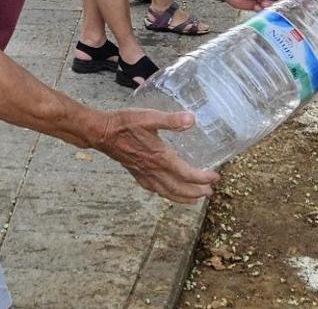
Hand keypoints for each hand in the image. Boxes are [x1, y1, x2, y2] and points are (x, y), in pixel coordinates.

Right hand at [92, 108, 218, 203]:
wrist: (101, 132)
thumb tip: (191, 119)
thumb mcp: (149, 117)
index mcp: (160, 157)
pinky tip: (167, 191)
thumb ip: (171, 119)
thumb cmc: (124, 123)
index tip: (216, 176)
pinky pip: (154, 189)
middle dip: (196, 192)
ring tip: (194, 200)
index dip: (203, 177)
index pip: (186, 174)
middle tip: (209, 192)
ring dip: (182, 197)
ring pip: (166, 192)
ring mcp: (144, 174)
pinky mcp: (136, 173)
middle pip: (179, 188)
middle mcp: (153, 170)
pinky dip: (165, 194)